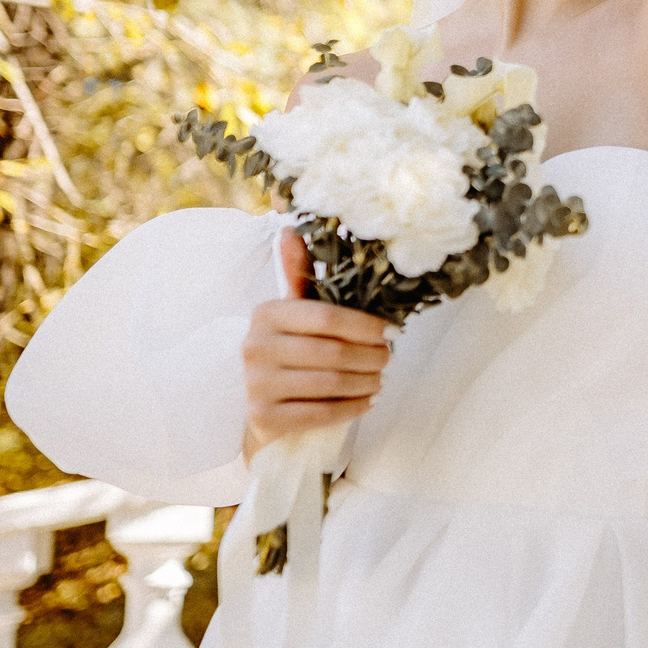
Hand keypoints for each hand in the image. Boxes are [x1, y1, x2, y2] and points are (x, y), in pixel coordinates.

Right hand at [241, 228, 390, 457]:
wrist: (265, 410)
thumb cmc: (291, 354)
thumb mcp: (295, 313)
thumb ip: (297, 274)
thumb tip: (290, 228)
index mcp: (266, 314)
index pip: (326, 317)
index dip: (365, 325)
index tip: (392, 331)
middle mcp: (255, 347)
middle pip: (332, 352)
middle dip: (371, 356)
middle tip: (389, 358)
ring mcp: (256, 385)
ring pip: (330, 383)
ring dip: (366, 382)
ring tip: (380, 379)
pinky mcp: (263, 419)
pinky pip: (321, 413)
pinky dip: (352, 408)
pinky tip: (367, 401)